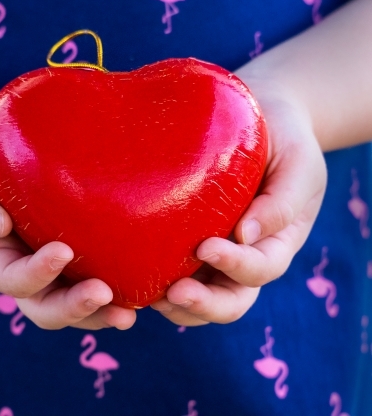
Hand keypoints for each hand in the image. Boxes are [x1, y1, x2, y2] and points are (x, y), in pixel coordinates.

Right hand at [0, 93, 135, 329]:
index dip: (35, 275)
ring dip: (101, 310)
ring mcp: (50, 258)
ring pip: (74, 299)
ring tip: (131, 311)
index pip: (11, 279)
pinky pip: (95, 270)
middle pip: (46, 305)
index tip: (62, 251)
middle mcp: (22, 264)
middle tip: (105, 296)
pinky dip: (118, 284)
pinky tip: (146, 284)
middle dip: (74, 308)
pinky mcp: (77, 242)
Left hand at [152, 75, 326, 325]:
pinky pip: (171, 271)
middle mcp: (243, 259)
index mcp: (275, 244)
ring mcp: (213, 257)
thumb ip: (281, 202)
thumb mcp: (299, 166)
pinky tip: (129, 276)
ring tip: (148, 294)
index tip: (208, 247)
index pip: (260, 269)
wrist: (263, 126)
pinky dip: (153, 283)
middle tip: (175, 292)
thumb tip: (245, 236)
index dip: (236, 266)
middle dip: (203, 304)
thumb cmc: (285, 144)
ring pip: (197, 298)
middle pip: (229, 302)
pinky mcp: (185, 244)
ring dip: (175, 304)